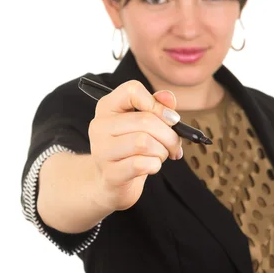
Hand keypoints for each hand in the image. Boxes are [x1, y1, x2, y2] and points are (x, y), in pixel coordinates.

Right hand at [88, 80, 181, 210]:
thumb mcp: (142, 124)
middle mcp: (100, 126)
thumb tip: (169, 98)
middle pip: (145, 120)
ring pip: (144, 143)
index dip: (157, 104)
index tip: (170, 119)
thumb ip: (157, 107)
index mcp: (107, 107)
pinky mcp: (110, 174)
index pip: (132, 90)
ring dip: (162, 151)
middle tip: (174, 145)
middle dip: (169, 135)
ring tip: (160, 155)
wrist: (111, 182)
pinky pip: (142, 164)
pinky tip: (152, 166)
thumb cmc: (129, 149)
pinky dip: (155, 165)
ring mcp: (102, 151)